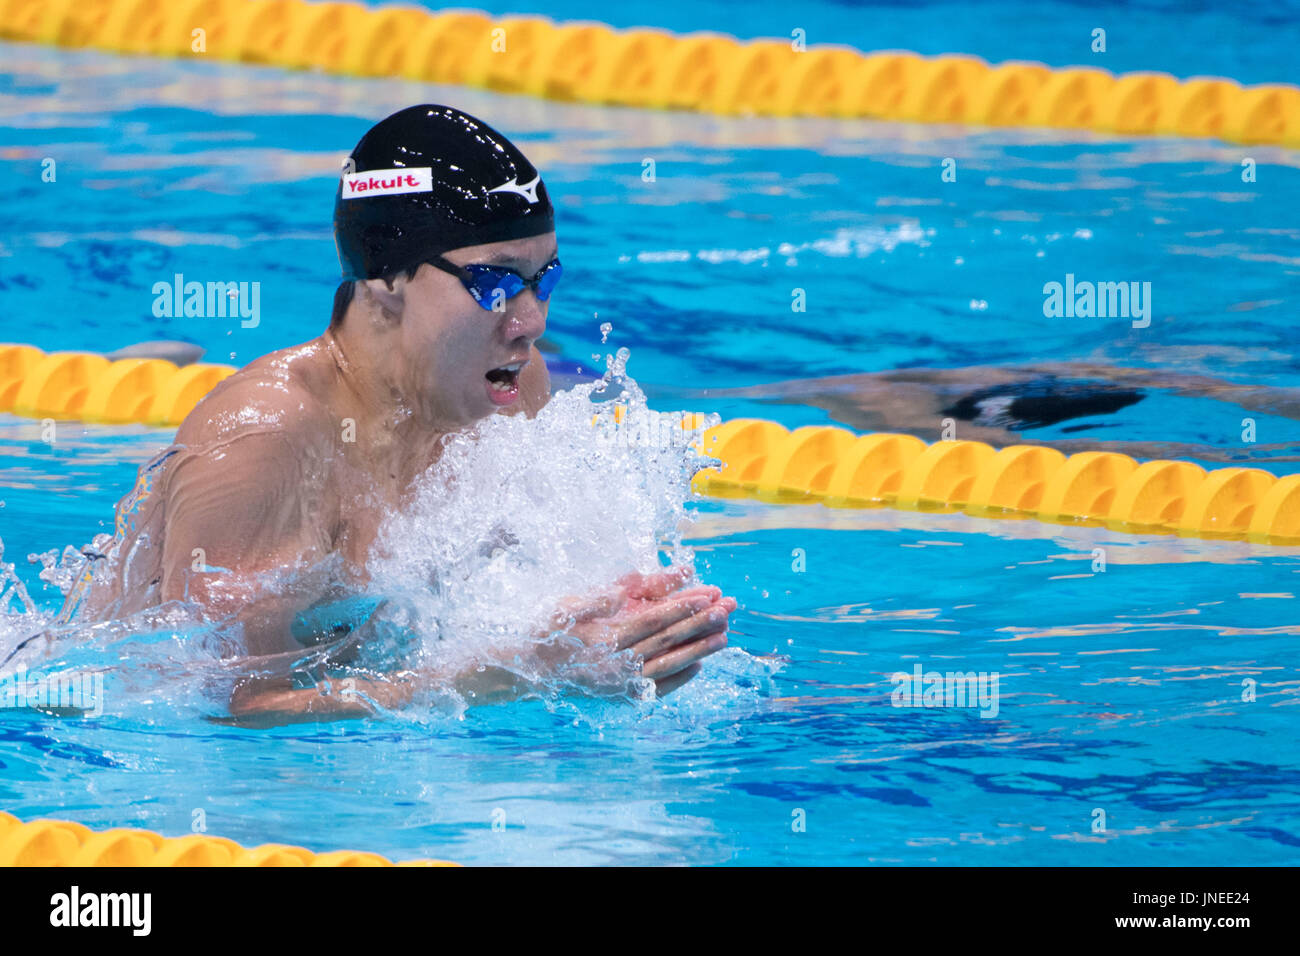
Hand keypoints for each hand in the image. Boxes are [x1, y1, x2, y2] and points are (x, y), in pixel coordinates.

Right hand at [543, 568, 736, 695]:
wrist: (529, 672)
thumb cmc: (548, 633)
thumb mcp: (565, 607)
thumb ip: (596, 599)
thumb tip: (623, 594)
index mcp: (606, 638)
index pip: (654, 621)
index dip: (682, 608)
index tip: (706, 596)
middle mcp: (617, 664)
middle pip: (667, 641)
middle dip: (699, 625)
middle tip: (726, 610)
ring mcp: (620, 684)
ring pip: (668, 664)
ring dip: (698, 650)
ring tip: (724, 637)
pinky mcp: (621, 697)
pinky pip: (657, 688)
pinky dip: (679, 678)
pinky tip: (699, 666)